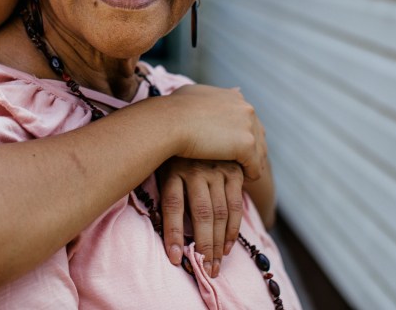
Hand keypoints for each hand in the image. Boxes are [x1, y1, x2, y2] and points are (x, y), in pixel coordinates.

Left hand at [158, 158, 243, 276]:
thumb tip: (162, 227)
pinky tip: (228, 247)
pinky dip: (233, 229)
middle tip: (205, 270)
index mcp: (173, 169)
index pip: (173, 205)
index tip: (176, 258)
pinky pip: (235, 205)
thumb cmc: (170, 155)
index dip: (174, 233)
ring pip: (220, 213)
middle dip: (203, 246)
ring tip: (215, 266)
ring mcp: (217, 170)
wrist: (190, 124)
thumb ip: (163, 193)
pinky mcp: (233, 171)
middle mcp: (195, 170)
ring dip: (219, 243)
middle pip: (200, 213)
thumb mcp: (159, 167)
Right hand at [168, 84, 266, 180]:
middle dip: (250, 150)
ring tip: (241, 176)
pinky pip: (255, 166)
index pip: (247, 119)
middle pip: (258, 135)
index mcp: (234, 97)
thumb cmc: (173, 110)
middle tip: (240, 165)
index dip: (239, 134)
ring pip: (259, 152)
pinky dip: (250, 175)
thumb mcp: (191, 94)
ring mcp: (248, 126)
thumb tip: (215, 94)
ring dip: (251, 164)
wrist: (169, 122)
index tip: (230, 146)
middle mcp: (245, 108)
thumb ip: (207, 96)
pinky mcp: (246, 144)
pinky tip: (241, 181)